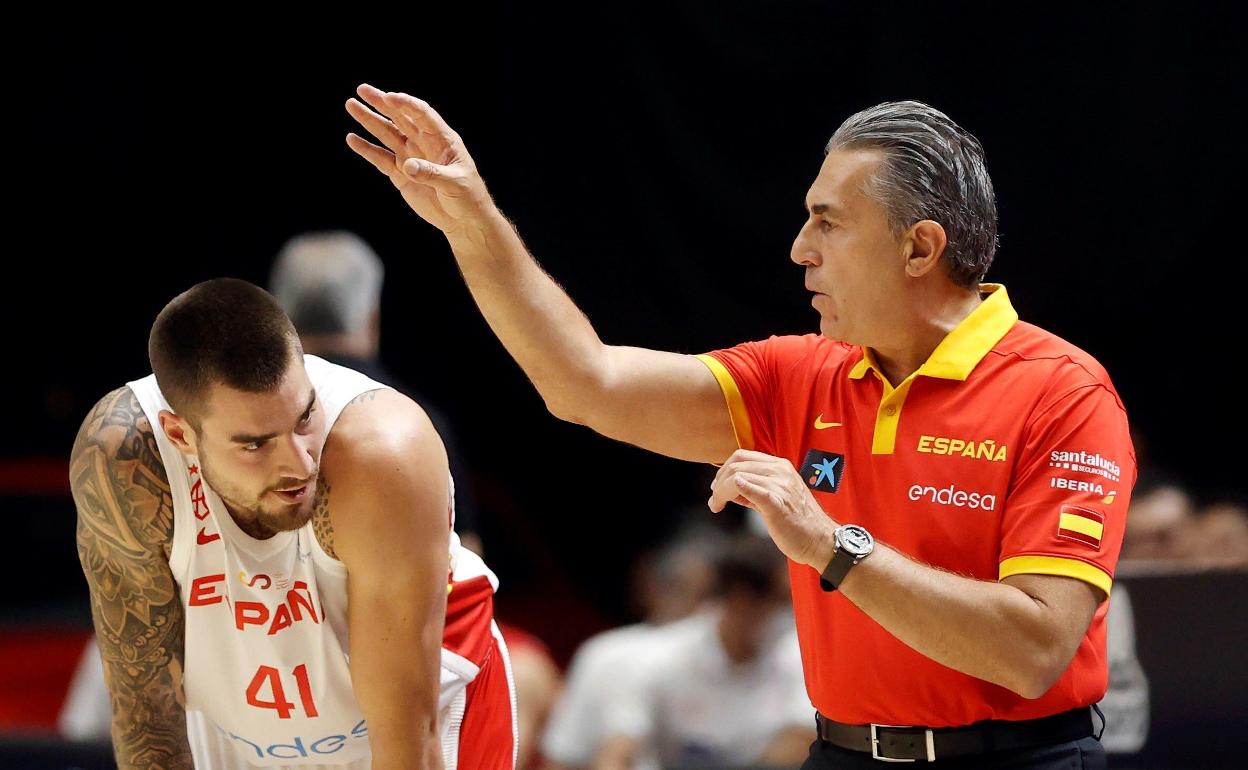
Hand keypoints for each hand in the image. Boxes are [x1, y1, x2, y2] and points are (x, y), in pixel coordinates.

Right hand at [345, 84, 491, 234]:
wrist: (463, 219)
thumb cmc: (468, 197)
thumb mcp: (455, 184)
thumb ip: (432, 174)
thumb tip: (408, 166)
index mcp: (442, 139)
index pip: (422, 115)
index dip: (406, 104)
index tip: (389, 97)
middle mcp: (424, 143)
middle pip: (400, 117)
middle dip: (381, 103)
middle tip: (362, 89)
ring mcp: (410, 157)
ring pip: (387, 134)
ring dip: (369, 121)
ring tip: (351, 105)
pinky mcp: (401, 174)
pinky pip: (381, 158)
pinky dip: (366, 149)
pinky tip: (352, 139)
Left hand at [708, 449, 836, 568]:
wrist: (821, 540)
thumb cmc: (799, 522)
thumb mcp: (777, 497)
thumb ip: (754, 490)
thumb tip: (730, 486)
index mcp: (780, 466)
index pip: (743, 456)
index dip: (724, 469)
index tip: (716, 485)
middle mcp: (780, 471)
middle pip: (737, 465)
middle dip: (719, 481)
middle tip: (714, 499)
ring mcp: (780, 486)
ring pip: (738, 477)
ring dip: (720, 492)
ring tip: (716, 506)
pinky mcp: (777, 503)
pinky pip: (752, 490)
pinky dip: (736, 489)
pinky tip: (725, 499)